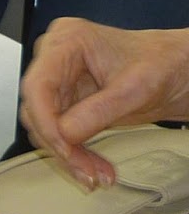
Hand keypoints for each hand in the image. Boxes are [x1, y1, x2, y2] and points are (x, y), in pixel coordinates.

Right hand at [19, 19, 188, 187]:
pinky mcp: (67, 102)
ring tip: (94, 172)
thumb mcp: (138, 87)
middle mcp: (56, 59)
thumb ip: (100, 110)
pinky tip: (92, 165)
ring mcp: (60, 81)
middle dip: (60, 144)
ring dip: (67, 154)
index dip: (46, 120)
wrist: (180, 71)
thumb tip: (65, 133)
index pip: (39, 85)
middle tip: (85, 169)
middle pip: (38, 109)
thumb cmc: (165, 64)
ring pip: (45, 126)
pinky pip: (58, 132)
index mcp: (68, 42)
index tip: (64, 146)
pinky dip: (74, 152)